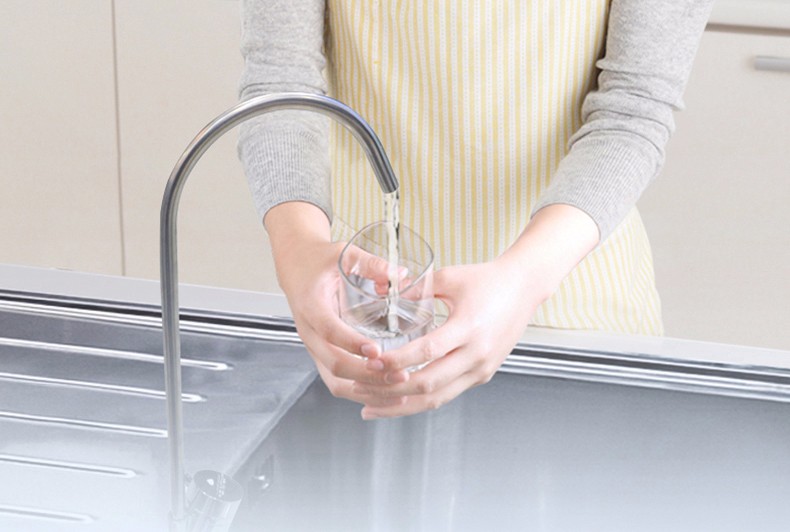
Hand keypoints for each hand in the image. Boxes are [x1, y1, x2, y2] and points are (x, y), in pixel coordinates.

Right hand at [264, 202, 406, 408]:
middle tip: (397, 373)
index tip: (375, 350)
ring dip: (365, 388)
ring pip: (334, 380)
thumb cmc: (318, 261)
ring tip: (397, 387)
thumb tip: (401, 274)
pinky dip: (359, 391)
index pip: (329, 330)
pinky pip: (336, 381)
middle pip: (333, 363)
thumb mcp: (344, 254)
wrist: (296, 266)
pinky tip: (384, 393)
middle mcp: (309, 331)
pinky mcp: (321, 355)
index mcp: (311, 304)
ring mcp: (314, 347)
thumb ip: (372, 264)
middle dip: (366, 373)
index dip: (351, 342)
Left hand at [352, 257, 541, 417]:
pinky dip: (420, 400)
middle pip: (429, 383)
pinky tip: (397, 401)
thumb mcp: (449, 277)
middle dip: (390, 389)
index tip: (371, 362)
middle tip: (360, 387)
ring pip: (437, 398)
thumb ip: (415, 289)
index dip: (397, 360)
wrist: (524, 288)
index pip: (427, 351)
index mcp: (469, 327)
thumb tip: (382, 295)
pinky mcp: (482, 375)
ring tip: (370, 408)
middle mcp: (478, 354)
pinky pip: (447, 394)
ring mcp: (482, 369)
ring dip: (401, 405)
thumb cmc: (488, 280)